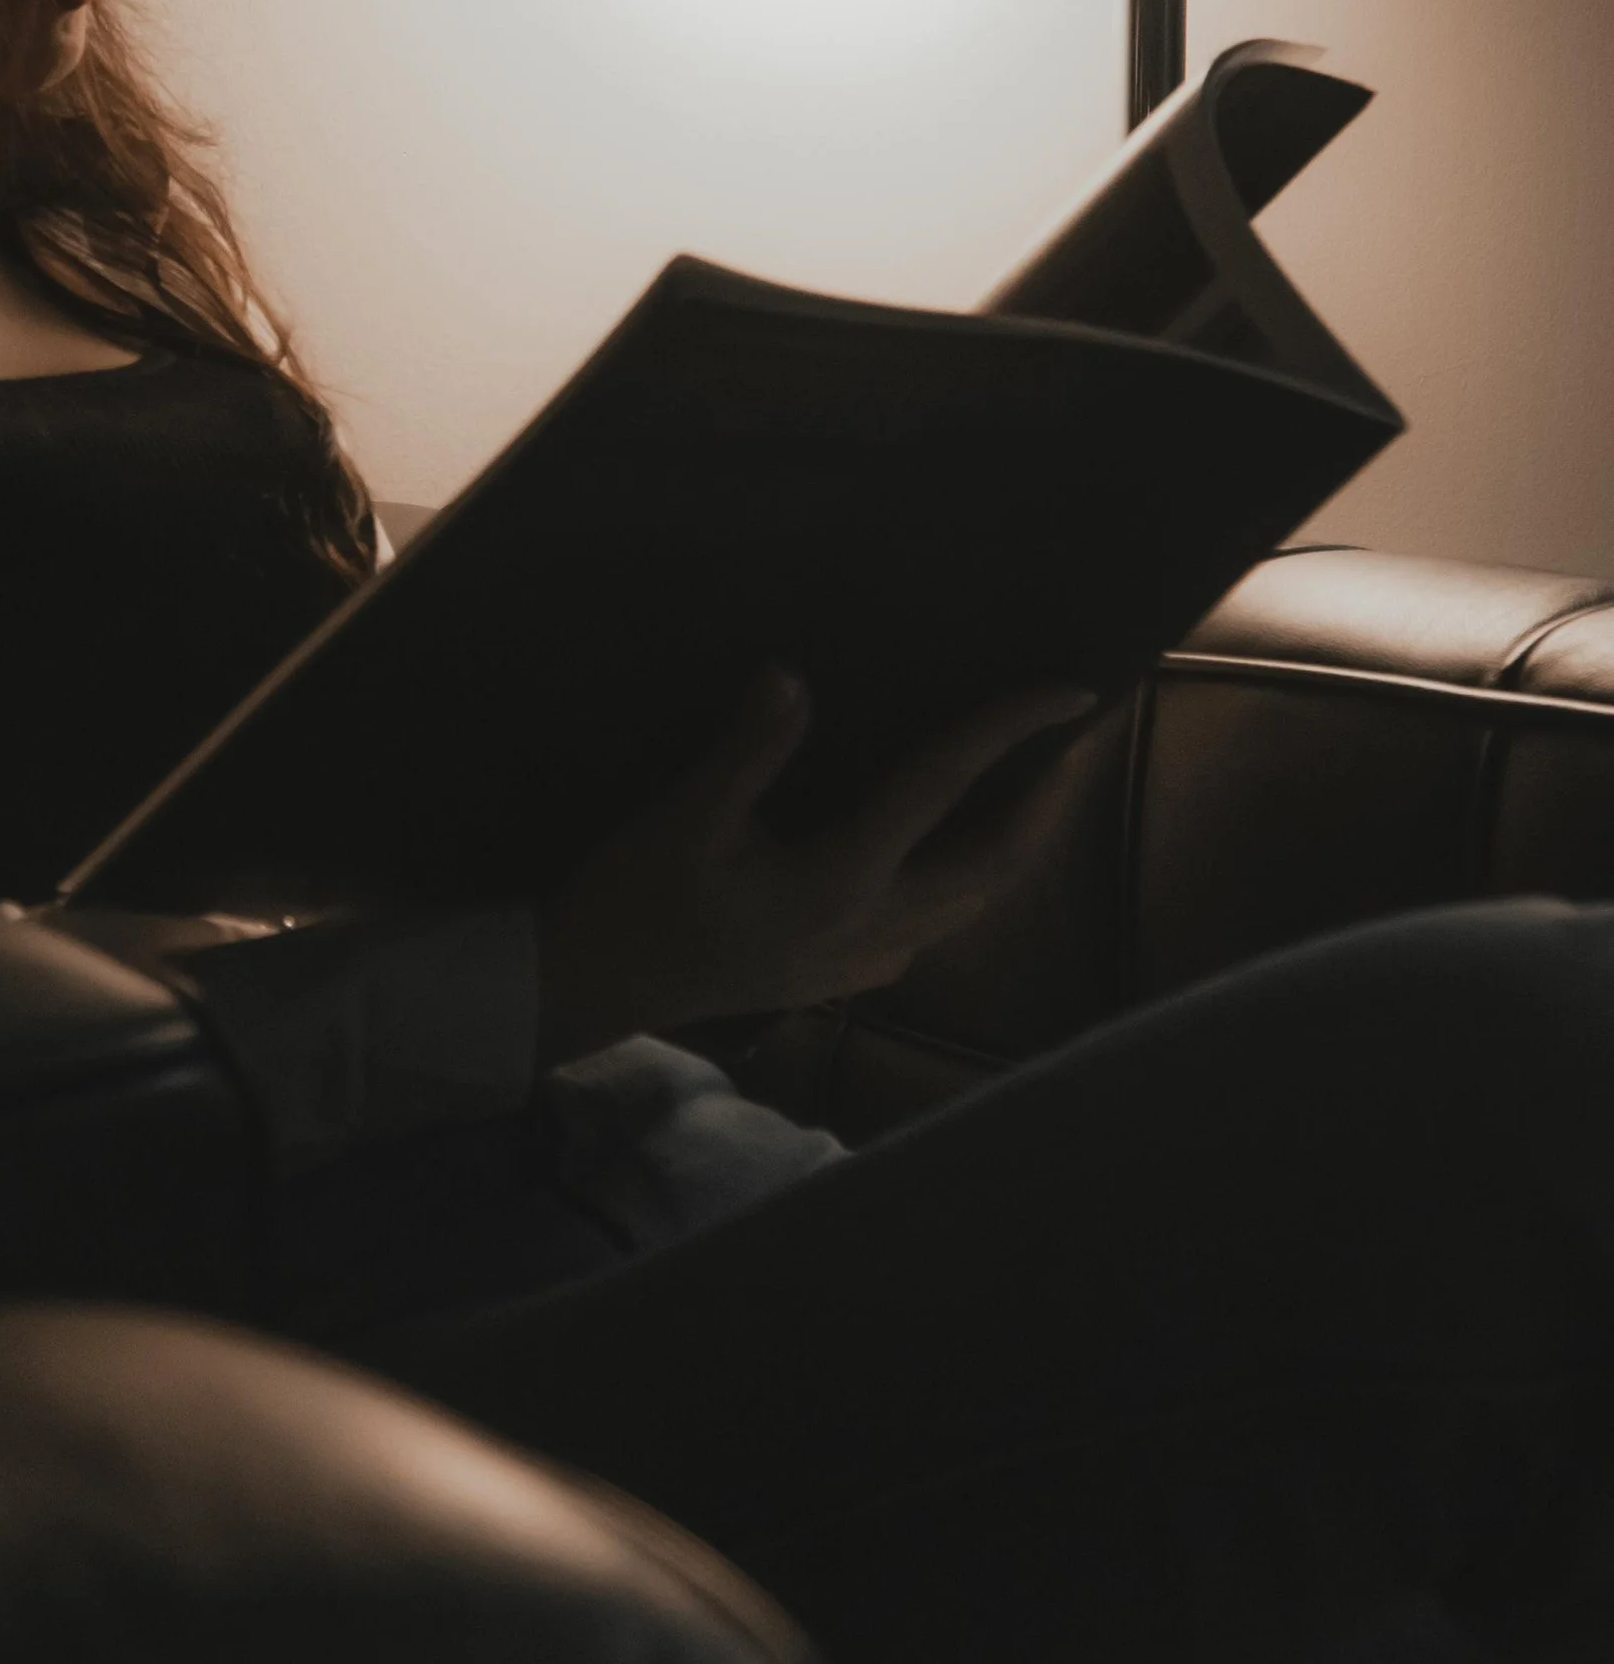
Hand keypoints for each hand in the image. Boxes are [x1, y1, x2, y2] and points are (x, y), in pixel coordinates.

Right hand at [534, 664, 1098, 1050]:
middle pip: (991, 865)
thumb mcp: (685, 818)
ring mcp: (860, 962)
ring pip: (969, 905)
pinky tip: (934, 858)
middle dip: (1041, 805)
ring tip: (1022, 791)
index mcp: (841, 877)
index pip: (943, 786)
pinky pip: (930, 930)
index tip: (1068, 690)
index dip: (1008, 731)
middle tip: (1065, 745)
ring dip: (1007, 847)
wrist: (594, 990)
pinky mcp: (838, 977)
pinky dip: (958, 884)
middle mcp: (871, 927)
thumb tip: (794, 673)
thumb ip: (748, 748)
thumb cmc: (636, 899)